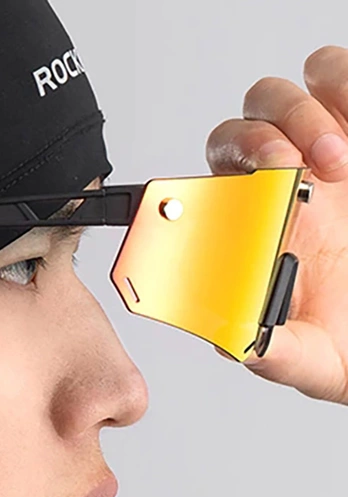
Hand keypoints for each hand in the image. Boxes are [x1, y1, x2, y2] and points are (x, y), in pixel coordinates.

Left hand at [206, 45, 347, 404]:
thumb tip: (234, 344)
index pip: (218, 172)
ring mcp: (325, 154)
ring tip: (338, 160)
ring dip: (308, 112)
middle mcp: (281, 184)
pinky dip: (346, 89)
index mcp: (253, 228)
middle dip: (268, 133)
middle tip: (296, 168)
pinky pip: (343, 83)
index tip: (251, 182)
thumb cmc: (342, 336)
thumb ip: (272, 352)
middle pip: (250, 121)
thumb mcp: (309, 356)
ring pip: (295, 90)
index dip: (228, 163)